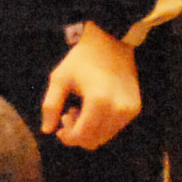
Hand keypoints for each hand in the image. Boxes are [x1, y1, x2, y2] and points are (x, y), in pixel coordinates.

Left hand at [38, 27, 141, 150]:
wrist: (111, 41)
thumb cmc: (82, 58)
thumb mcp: (60, 78)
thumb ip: (50, 106)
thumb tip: (47, 131)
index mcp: (98, 102)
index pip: (82, 136)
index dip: (67, 138)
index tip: (59, 129)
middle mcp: (118, 109)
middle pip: (94, 141)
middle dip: (77, 134)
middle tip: (69, 114)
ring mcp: (129, 109)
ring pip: (105, 137)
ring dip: (90, 130)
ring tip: (81, 109)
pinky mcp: (135, 107)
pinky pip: (115, 128)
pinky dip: (102, 124)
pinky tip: (94, 107)